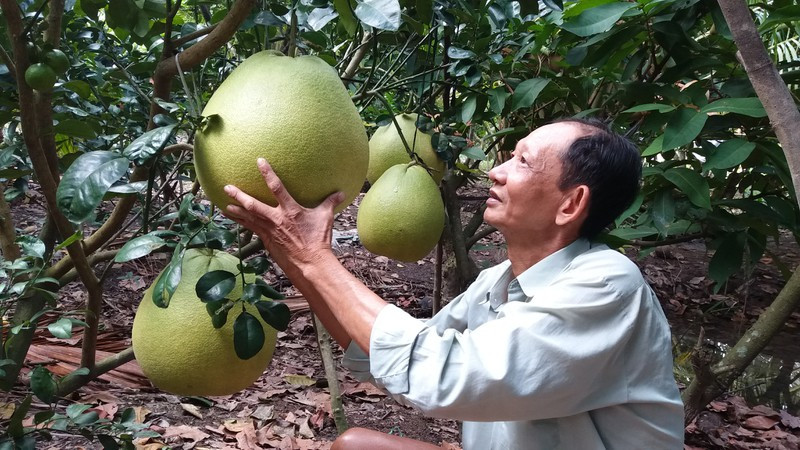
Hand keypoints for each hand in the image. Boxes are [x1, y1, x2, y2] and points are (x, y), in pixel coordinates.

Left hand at [223, 158, 344, 269]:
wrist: (311, 263)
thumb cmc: (319, 240)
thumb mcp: (326, 218)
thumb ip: (330, 202)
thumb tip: (341, 192)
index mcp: (291, 210)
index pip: (277, 187)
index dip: (268, 173)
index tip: (259, 161)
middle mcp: (277, 219)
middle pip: (253, 205)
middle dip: (239, 195)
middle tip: (227, 187)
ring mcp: (270, 230)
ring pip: (248, 217)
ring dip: (235, 210)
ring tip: (224, 203)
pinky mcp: (267, 240)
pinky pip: (251, 228)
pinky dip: (240, 221)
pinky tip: (231, 217)